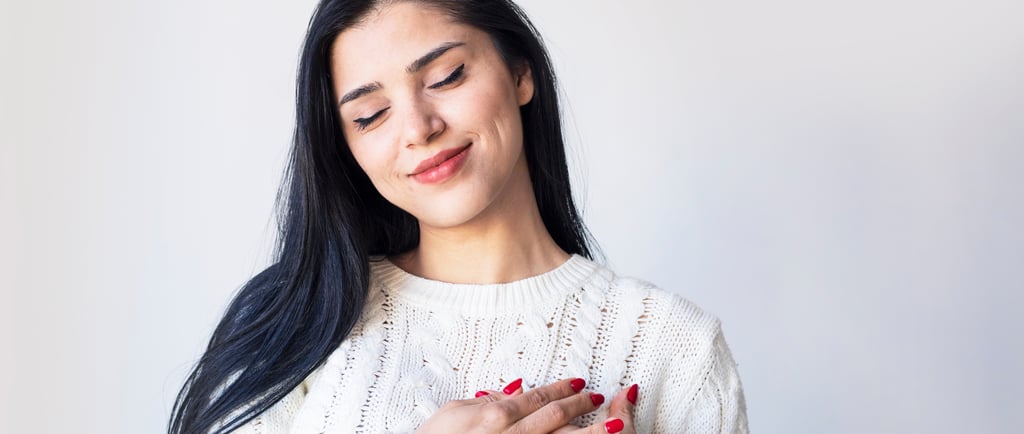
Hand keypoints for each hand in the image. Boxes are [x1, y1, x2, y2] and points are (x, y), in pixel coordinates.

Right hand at [474, 382, 639, 433]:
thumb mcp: (454, 412)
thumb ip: (485, 401)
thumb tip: (511, 391)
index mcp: (496, 416)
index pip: (538, 397)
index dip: (561, 389)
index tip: (579, 383)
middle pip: (555, 418)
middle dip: (580, 407)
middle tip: (597, 398)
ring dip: (588, 433)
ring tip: (614, 425)